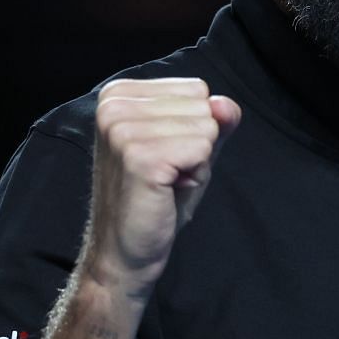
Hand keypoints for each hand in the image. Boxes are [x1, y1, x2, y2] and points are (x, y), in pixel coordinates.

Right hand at [82, 77, 240, 294]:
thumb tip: (225, 103)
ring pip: (206, 127)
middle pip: (202, 105)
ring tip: (166, 182)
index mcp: (118, 95)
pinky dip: (196, 175)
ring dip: (196, 162)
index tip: (165, 154)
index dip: (193, 126)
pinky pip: (202, 150)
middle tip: (166, 172)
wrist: (127, 249)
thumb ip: (214, 120)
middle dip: (197, 144)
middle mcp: (113, 106)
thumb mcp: (191, 148)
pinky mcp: (138, 158)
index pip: (195, 89)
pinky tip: (168, 190)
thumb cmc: (157, 197)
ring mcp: (122, 130)